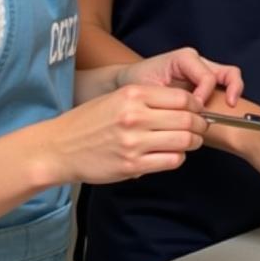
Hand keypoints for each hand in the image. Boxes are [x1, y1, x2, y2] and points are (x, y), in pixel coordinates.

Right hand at [35, 84, 210, 185]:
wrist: (59, 148)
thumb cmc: (89, 121)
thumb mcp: (117, 98)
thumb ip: (149, 99)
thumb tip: (187, 105)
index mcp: (133, 95)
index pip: (182, 98)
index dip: (196, 105)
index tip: (198, 111)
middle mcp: (135, 116)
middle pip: (188, 119)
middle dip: (201, 125)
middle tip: (200, 128)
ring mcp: (134, 142)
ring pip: (184, 141)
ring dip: (193, 142)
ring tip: (189, 142)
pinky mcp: (132, 165)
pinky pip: (171, 161)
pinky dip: (178, 158)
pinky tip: (171, 154)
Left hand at [117, 47, 242, 106]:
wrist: (128, 82)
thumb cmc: (136, 84)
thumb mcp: (148, 91)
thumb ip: (169, 99)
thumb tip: (191, 113)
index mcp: (184, 59)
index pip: (206, 77)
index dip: (204, 96)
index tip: (195, 112)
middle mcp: (197, 61)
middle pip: (227, 71)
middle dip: (231, 89)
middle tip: (227, 106)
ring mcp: (203, 70)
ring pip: (230, 76)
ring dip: (232, 92)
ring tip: (228, 108)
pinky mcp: (204, 81)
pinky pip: (224, 85)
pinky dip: (227, 96)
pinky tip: (220, 112)